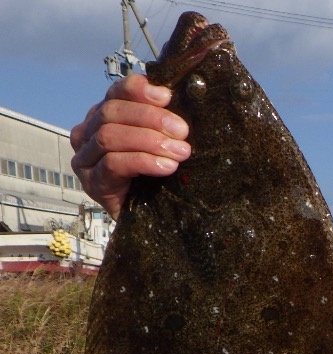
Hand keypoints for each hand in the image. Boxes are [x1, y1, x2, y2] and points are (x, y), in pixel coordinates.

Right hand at [69, 75, 190, 219]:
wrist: (151, 221)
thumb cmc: (157, 177)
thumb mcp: (162, 143)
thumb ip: (161, 121)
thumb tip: (173, 96)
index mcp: (103, 117)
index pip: (115, 93)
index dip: (138, 90)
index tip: (167, 97)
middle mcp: (87, 134)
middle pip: (111, 112)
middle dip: (151, 118)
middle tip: (183, 132)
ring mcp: (85, 159)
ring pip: (109, 136)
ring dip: (150, 141)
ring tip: (181, 152)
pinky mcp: (91, 183)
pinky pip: (112, 164)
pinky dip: (142, 161)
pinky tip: (166, 167)